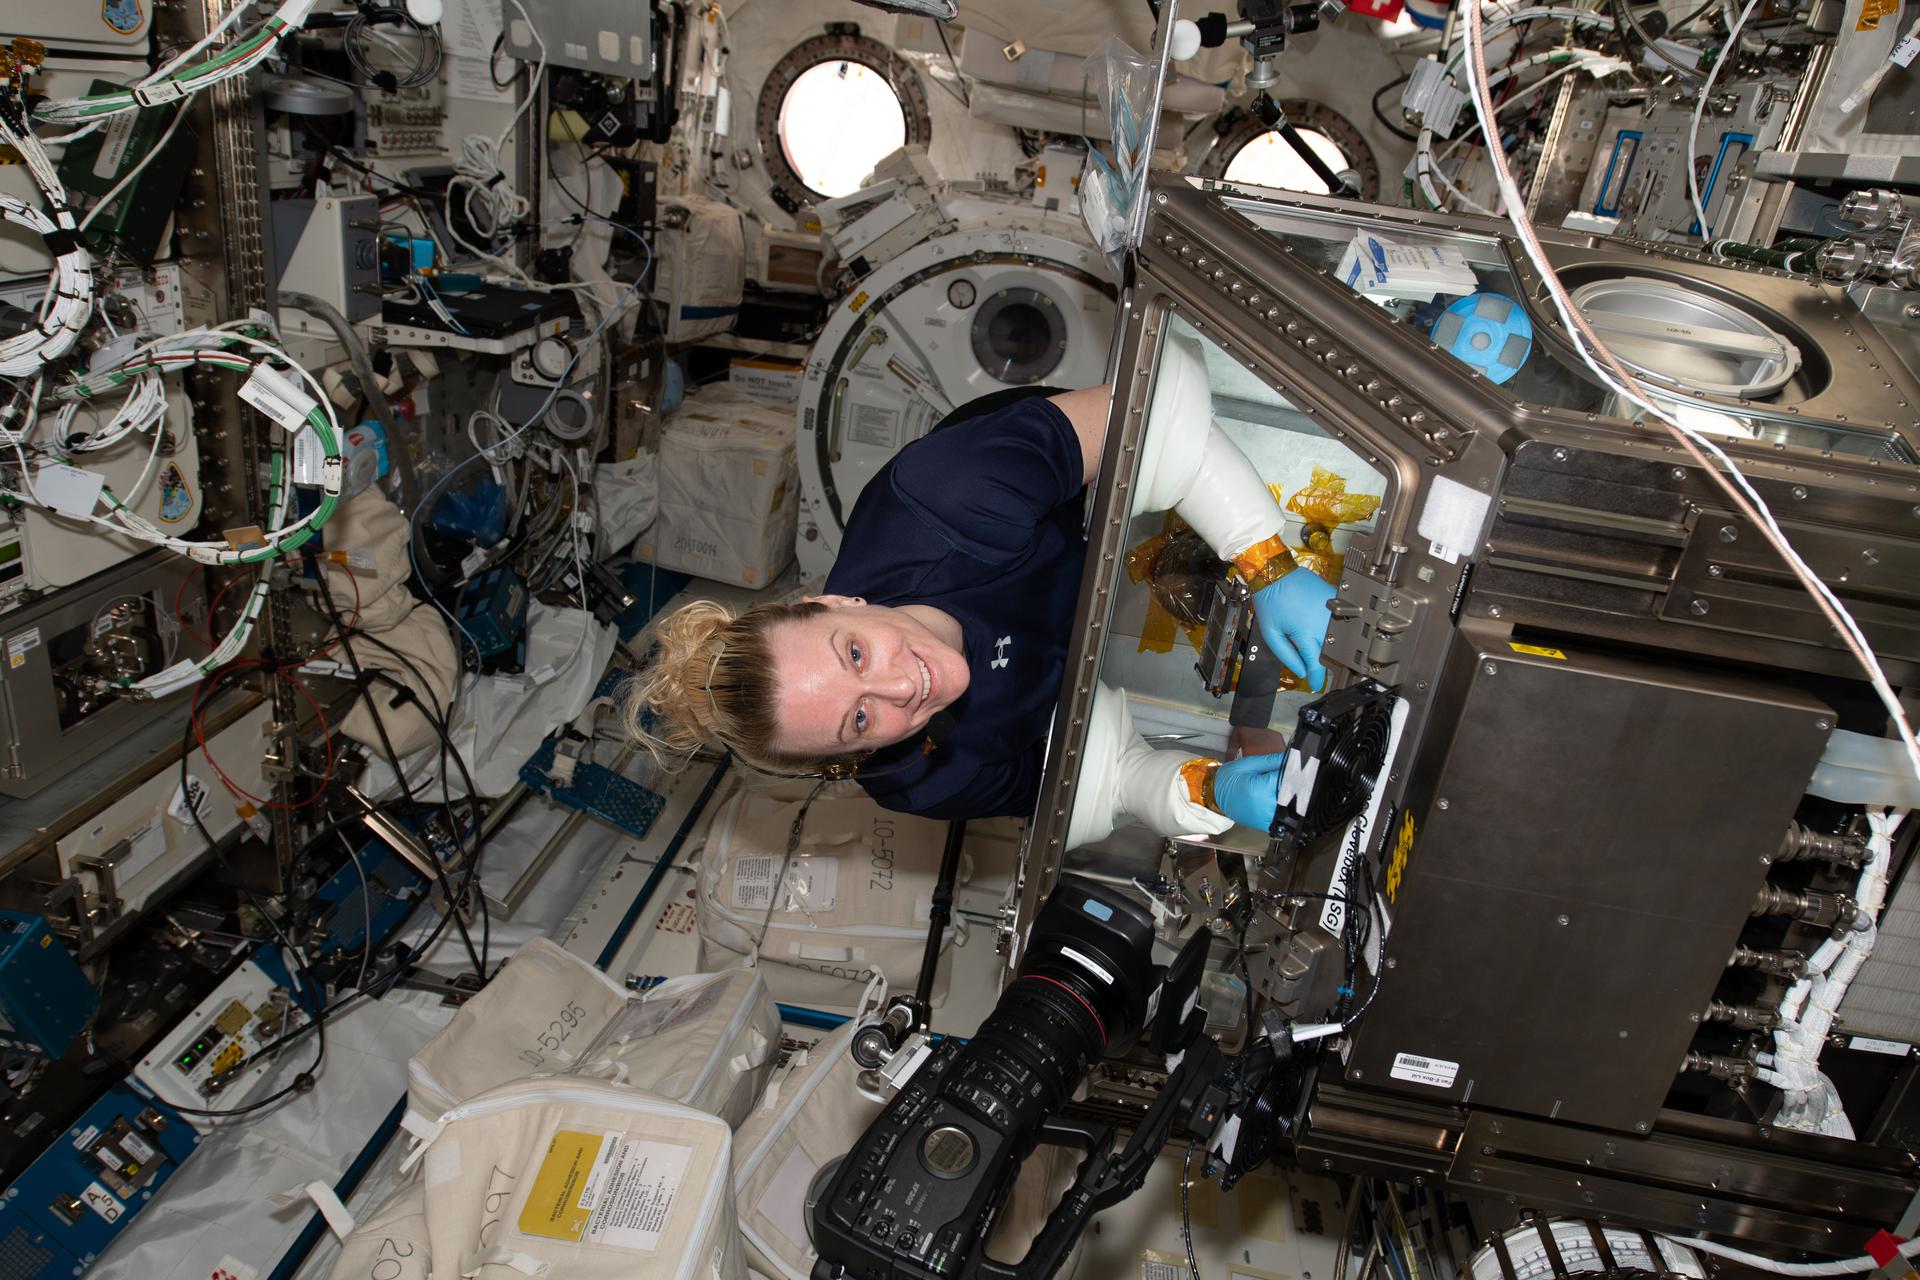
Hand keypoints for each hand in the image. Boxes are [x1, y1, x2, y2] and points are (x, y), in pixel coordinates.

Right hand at [1211, 753, 1289, 830]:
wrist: (1214, 796)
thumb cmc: (1228, 779)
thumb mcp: (1249, 764)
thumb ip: (1272, 761)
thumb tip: (1292, 757)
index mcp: (1260, 788)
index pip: (1289, 778)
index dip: (1295, 770)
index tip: (1298, 766)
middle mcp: (1265, 806)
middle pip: (1293, 793)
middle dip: (1294, 783)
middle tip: (1292, 775)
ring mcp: (1266, 818)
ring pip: (1290, 805)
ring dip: (1291, 795)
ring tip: (1283, 786)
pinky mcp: (1266, 824)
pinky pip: (1283, 815)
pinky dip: (1284, 806)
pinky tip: (1277, 797)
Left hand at [1252, 568, 1335, 690]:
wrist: (1276, 573)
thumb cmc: (1270, 599)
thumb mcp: (1271, 634)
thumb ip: (1287, 655)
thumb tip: (1301, 671)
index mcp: (1306, 633)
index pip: (1317, 664)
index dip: (1318, 677)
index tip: (1317, 685)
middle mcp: (1323, 623)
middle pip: (1330, 653)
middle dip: (1325, 664)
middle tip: (1319, 671)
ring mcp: (1332, 610)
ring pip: (1338, 637)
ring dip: (1332, 647)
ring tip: (1321, 651)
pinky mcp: (1336, 598)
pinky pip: (1340, 619)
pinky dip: (1335, 628)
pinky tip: (1327, 631)